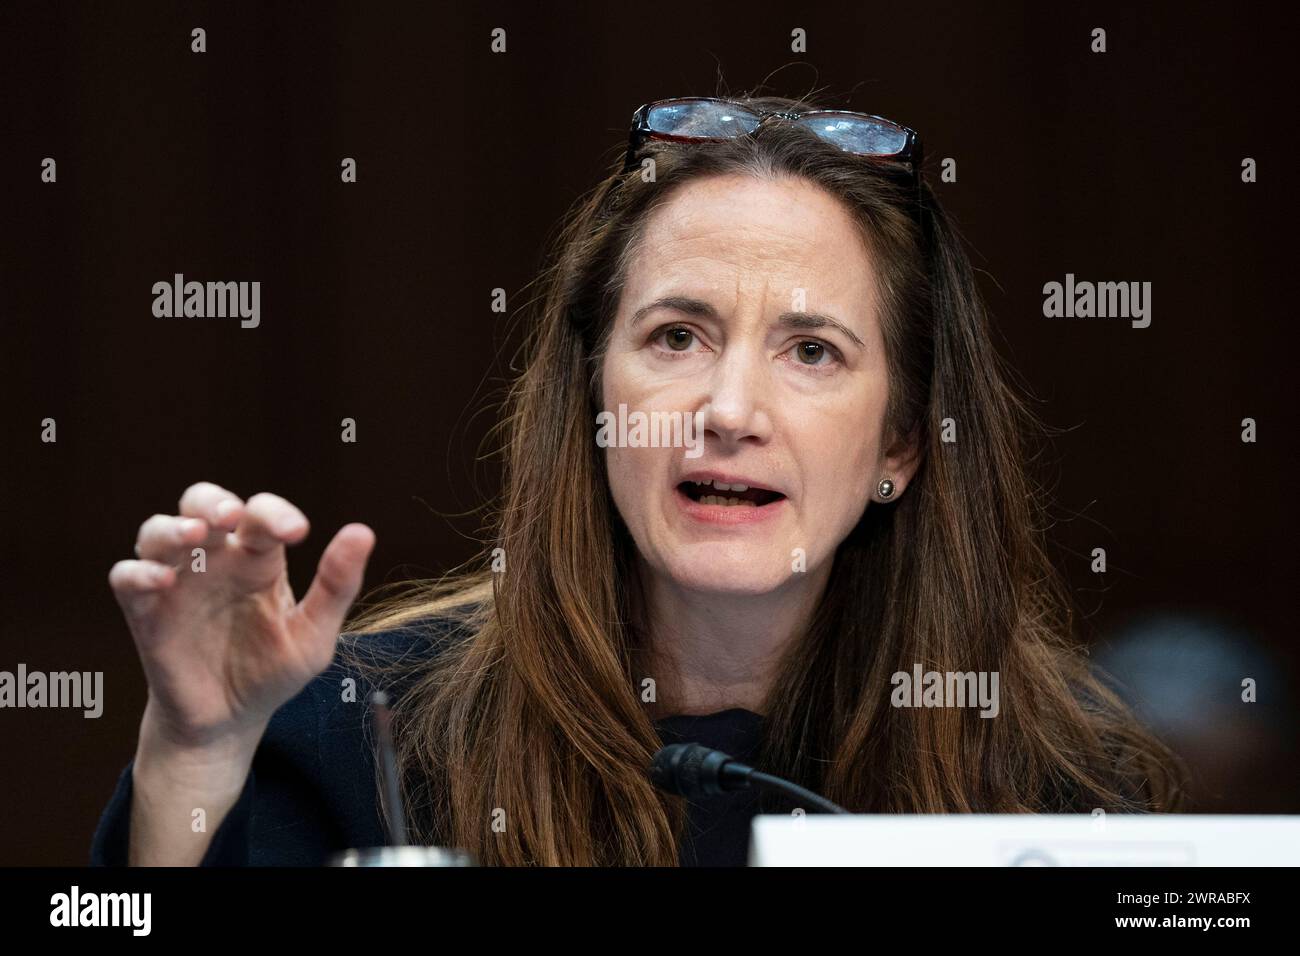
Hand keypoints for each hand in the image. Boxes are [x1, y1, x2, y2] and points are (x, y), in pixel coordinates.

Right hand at [109, 482, 374, 750]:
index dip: (276, 513)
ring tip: (195, 536)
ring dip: (172, 527)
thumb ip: (336, 585)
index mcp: (259, 560)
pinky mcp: (146, 612)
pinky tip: (161, 580)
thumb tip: (363, 532)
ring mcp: (177, 583)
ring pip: (158, 531)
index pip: (261, 516)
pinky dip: (137, 572)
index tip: (298, 532)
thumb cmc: (273, 672)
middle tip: (230, 516)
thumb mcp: (313, 635)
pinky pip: (127, 577)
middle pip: (201, 503)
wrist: (230, 722)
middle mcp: (216, 562)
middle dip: (212, 501)